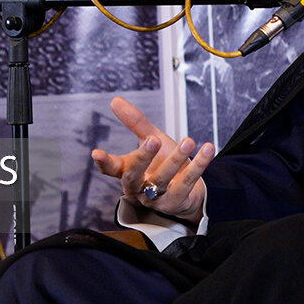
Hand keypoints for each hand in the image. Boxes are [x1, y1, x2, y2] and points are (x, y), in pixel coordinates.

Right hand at [91, 97, 214, 225]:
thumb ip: (135, 123)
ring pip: (163, 179)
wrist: (188, 190)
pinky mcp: (176, 203)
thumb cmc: (163, 163)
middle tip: (153, 139)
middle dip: (143, 158)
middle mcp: (139, 188)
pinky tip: (207, 149)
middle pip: (134, 176)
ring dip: (176, 158)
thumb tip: (115, 100)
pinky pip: (187, 183)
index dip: (104, 162)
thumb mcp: (151, 140)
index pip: (112, 169)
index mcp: (128, 173)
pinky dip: (198, 166)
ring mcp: (157, 198)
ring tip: (188, 140)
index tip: (97, 153)